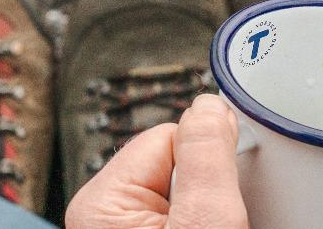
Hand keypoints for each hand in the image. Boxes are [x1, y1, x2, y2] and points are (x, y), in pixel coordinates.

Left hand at [66, 93, 249, 228]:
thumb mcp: (206, 220)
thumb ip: (206, 156)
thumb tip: (207, 106)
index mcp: (100, 202)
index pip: (167, 137)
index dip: (204, 161)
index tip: (221, 192)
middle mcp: (103, 214)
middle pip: (174, 164)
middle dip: (203, 190)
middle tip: (213, 225)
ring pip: (181, 191)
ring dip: (203, 211)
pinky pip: (179, 214)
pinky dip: (198, 223)